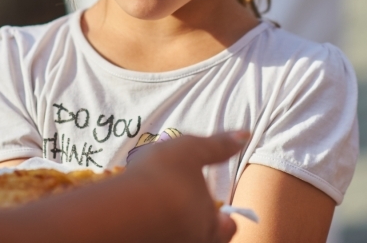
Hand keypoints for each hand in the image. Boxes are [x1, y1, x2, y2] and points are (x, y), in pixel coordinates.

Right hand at [122, 132, 247, 242]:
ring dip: (174, 228)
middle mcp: (192, 241)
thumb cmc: (161, 178)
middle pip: (204, 238)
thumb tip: (245, 134)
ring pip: (179, 239)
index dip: (225, 220)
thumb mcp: (190, 151)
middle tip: (188, 213)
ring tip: (163, 214)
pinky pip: (156, 238)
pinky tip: (143, 220)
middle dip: (199, 227)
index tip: (221, 211)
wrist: (121, 211)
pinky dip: (154, 231)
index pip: (228, 227)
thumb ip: (217, 146)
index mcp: (209, 223)